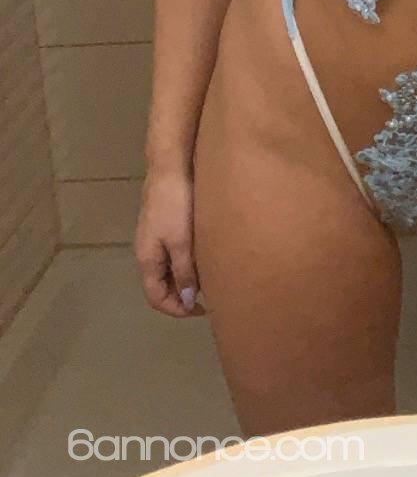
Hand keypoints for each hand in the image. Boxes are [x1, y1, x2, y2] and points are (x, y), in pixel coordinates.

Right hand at [134, 168, 205, 317]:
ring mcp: (155, 236)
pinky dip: (186, 261)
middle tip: (209, 297)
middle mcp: (147, 250)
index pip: (156, 297)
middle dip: (182, 295)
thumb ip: (184, 272)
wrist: (171, 166)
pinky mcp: (164, 223)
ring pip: (168, 268)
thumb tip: (186, 299)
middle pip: (161, 284)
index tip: (202, 310)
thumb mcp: (181, 242)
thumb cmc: (175, 205)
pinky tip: (203, 255)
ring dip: (185, 278)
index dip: (176, 309)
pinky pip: (173, 252)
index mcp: (147, 259)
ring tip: (209, 278)